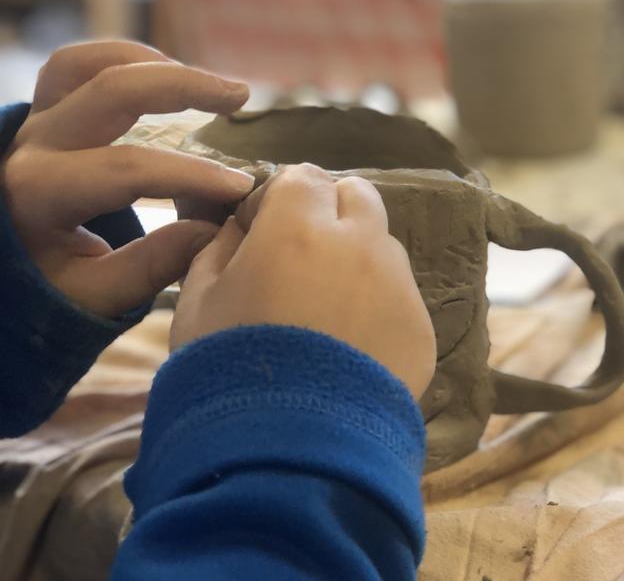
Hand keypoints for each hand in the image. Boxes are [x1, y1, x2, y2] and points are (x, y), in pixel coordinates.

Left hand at [0, 41, 254, 317]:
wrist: (4, 269)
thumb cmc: (47, 289)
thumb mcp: (95, 296)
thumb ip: (151, 267)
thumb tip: (213, 230)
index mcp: (39, 195)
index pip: (127, 170)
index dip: (191, 174)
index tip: (241, 187)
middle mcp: (31, 146)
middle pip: (109, 91)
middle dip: (182, 87)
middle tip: (240, 98)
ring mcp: (32, 123)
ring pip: (87, 65)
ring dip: (153, 65)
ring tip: (208, 86)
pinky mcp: (41, 114)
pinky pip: (75, 67)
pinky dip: (125, 62)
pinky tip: (168, 78)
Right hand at [171, 164, 435, 398]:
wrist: (286, 450)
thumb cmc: (228, 368)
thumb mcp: (198, 300)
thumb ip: (221, 246)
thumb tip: (241, 227)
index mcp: (298, 225)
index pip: (303, 176)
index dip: (281, 200)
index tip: (264, 232)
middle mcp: (360, 243)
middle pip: (357, 196)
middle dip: (331, 213)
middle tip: (303, 257)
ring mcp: (398, 285)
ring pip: (383, 245)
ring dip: (358, 258)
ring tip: (329, 311)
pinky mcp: (421, 328)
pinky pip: (401, 297)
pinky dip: (379, 306)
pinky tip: (352, 347)